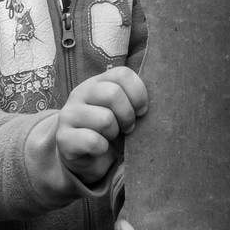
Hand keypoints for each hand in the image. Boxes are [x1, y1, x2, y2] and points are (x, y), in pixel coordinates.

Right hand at [55, 67, 147, 184]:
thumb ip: (135, 99)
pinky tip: (99, 149)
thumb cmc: (110, 129)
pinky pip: (93, 141)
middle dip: (128, 114)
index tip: (142, 110)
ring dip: (114, 133)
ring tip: (111, 136)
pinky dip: (102, 148)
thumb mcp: (123, 109)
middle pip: (113, 93)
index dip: (138, 92)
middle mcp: (81, 93)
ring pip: (105, 119)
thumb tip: (166, 94)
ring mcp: (69, 114)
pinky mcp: (63, 137)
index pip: (122, 74)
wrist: (82, 155)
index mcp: (99, 81)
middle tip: (128, 127)